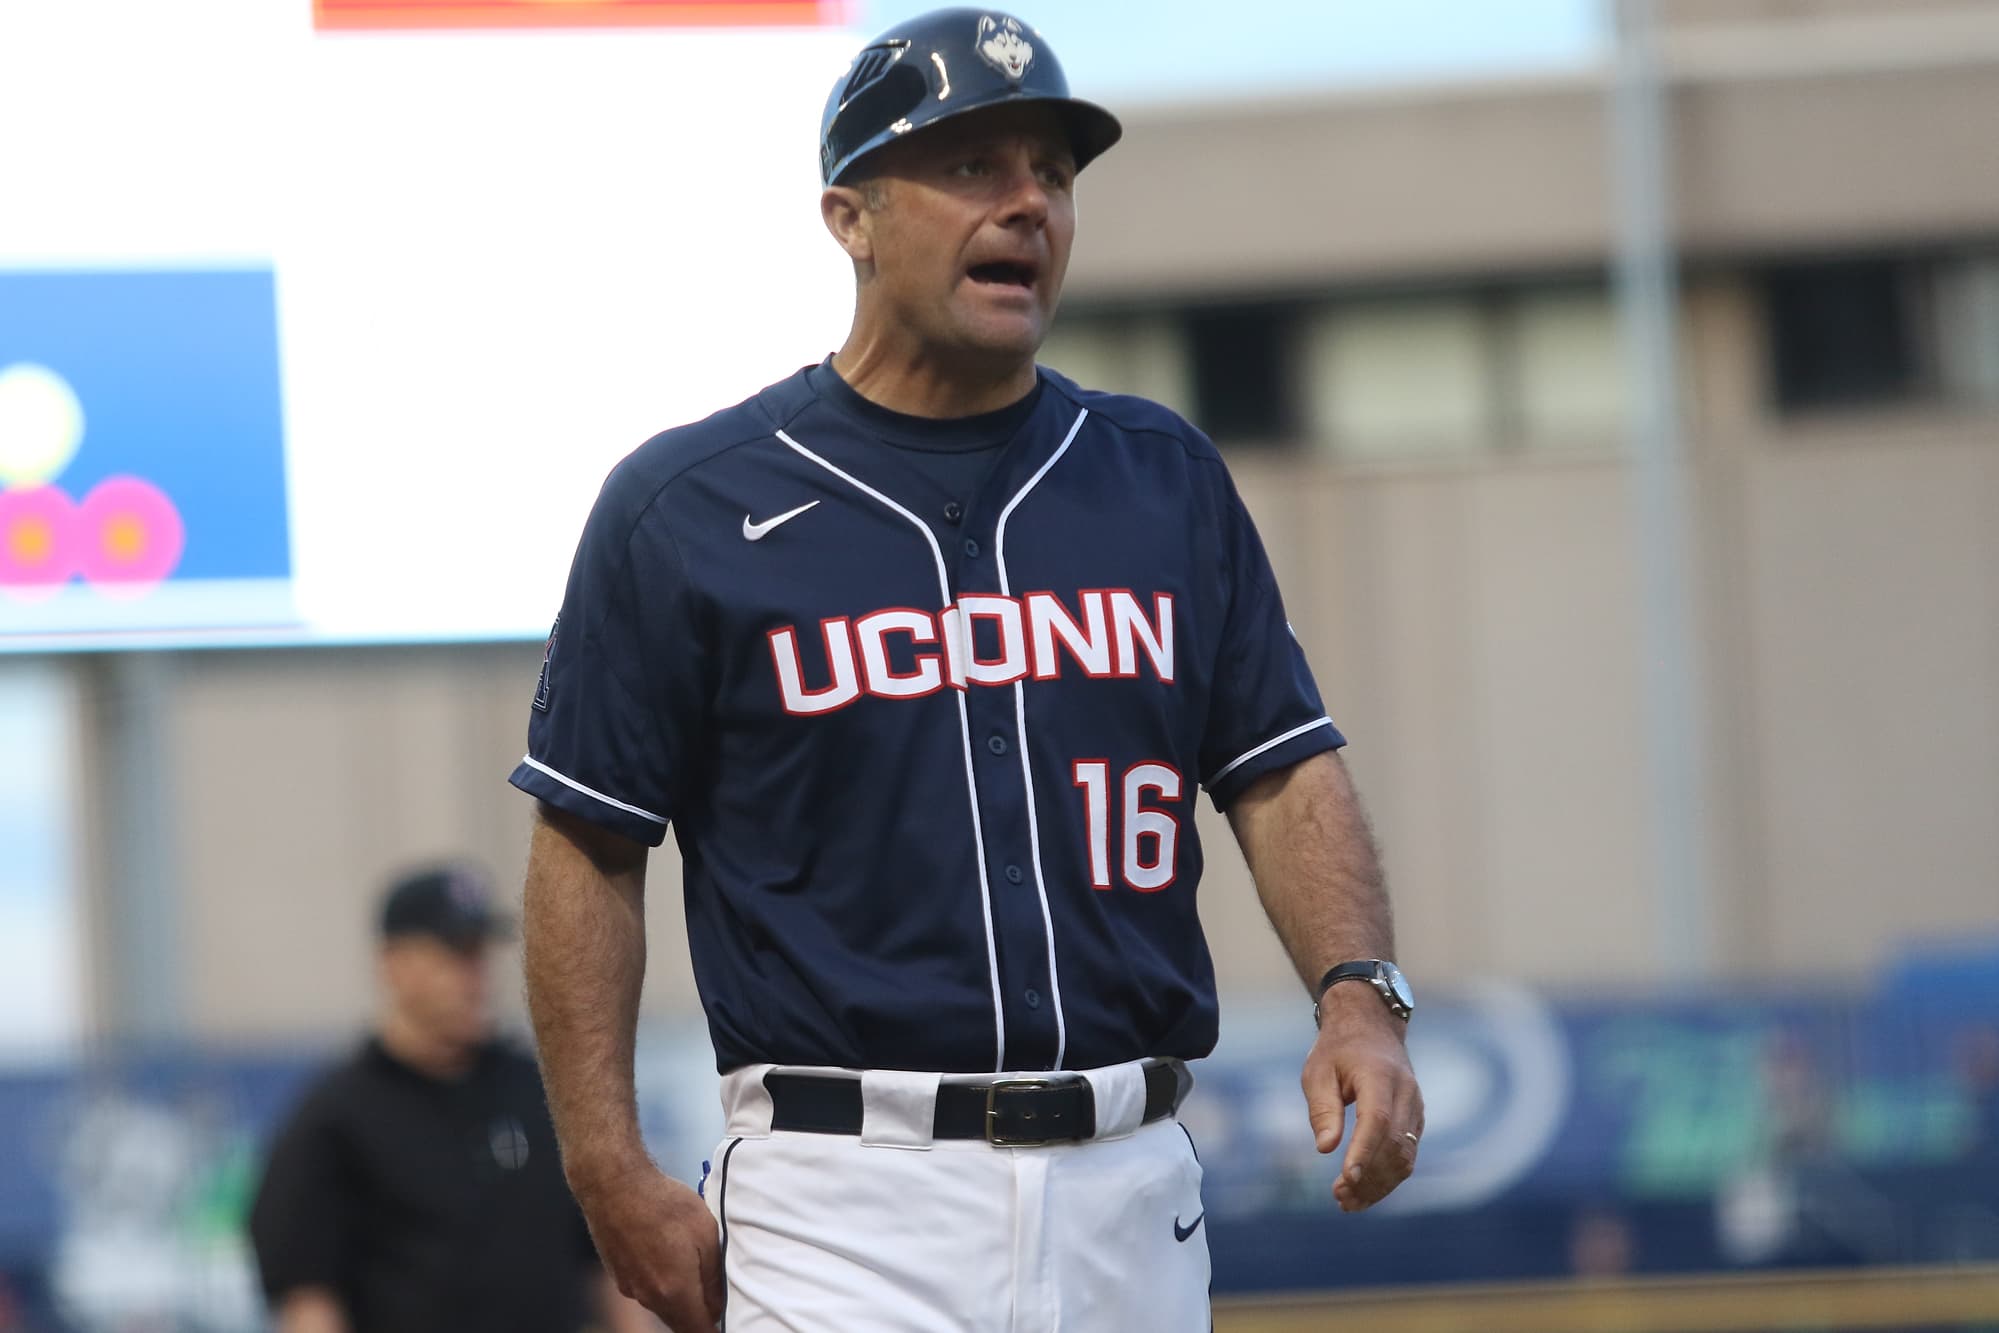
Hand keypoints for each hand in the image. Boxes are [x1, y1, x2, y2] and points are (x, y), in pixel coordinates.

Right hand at [571, 1159, 721, 1332]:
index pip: (698, 1329)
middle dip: (698, 1315)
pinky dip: (660, 1283)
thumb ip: (714, 1275)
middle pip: (679, 1321)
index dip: (715, 1328)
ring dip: (679, 1298)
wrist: (614, 1185)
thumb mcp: (706, 1232)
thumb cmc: (662, 1203)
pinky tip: (666, 1255)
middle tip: (715, 1296)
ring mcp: (630, 1287)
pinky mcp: (618, 1275)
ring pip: (662, 1306)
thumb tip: (719, 1304)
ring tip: (691, 1268)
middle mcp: (649, 1297)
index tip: (726, 1320)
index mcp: (675, 1291)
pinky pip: (646, 1290)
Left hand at [1302, 985, 1423, 1212]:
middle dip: (1368, 1177)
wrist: (1371, 1026)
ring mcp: (1416, 1108)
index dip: (1363, 1153)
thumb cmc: (1338, 1049)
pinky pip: (1407, 1155)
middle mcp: (1406, 1093)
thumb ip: (1323, 1108)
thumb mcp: (1318, 1071)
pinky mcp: (1416, 1121)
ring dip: (1379, 1185)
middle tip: (1339, 1198)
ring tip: (1348, 1203)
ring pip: (1405, 1156)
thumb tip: (1325, 1148)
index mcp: (1380, 1076)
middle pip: (1394, 1145)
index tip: (1345, 1180)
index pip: (1377, 1120)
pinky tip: (1364, 1191)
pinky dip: (1388, 1177)